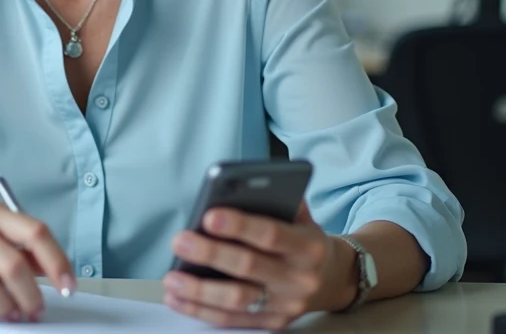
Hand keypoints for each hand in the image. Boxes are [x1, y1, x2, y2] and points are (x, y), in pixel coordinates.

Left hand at [162, 202, 355, 329]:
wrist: (334, 279)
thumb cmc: (303, 239)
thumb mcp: (302, 215)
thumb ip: (277, 199)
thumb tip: (238, 186)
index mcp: (307, 246)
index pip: (271, 235)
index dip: (240, 226)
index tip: (209, 215)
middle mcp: (298, 278)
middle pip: (249, 267)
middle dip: (210, 254)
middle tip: (180, 241)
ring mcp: (285, 305)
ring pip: (237, 301)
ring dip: (199, 291)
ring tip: (171, 278)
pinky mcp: (271, 323)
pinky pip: (232, 320)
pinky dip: (200, 310)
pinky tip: (177, 299)